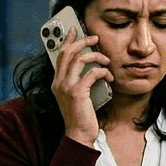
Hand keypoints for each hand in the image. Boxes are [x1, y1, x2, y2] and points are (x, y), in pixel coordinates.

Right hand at [51, 29, 109, 146]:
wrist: (78, 134)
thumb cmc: (80, 116)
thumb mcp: (75, 96)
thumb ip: (77, 82)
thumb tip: (90, 67)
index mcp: (57, 82)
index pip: (59, 55)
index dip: (67, 40)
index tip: (74, 30)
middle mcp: (58, 83)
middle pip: (68, 52)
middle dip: (82, 41)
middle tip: (95, 38)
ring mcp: (66, 87)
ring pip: (79, 59)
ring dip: (96, 56)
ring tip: (106, 60)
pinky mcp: (77, 92)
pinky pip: (91, 73)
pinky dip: (102, 72)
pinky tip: (108, 77)